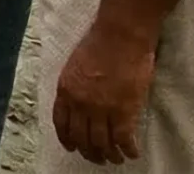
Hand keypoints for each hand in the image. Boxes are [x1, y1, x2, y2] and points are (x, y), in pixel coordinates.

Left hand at [52, 19, 154, 164]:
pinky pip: (123, 139)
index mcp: (65, 90)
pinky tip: (132, 153)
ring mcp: (101, 109)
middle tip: (97, 157)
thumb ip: (75, 86)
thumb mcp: (75, 65)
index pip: (61, 123)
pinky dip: (128, 149)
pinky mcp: (124, 110)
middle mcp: (80, 103)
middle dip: (89, 152)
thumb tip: (81, 103)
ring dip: (109, 155)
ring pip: (102, 143)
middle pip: (81, 137)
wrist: (121, 35)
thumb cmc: (100, 42)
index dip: (67, 139)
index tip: (73, 147)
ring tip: (115, 158)